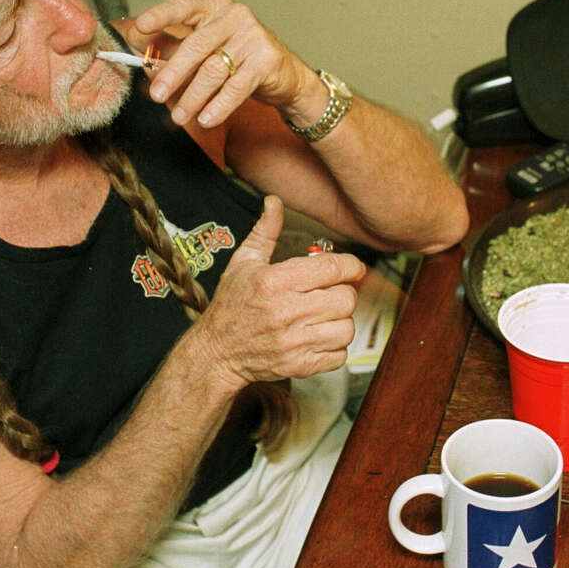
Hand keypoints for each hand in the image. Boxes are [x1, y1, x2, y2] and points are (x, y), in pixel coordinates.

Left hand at [121, 0, 322, 127]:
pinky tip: (206, 120)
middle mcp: (235, 15)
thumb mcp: (206, 49)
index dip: (160, 16)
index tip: (140, 28)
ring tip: (179, 117)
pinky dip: (219, 106)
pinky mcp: (267, 60)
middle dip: (173, 73)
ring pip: (214, 70)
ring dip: (193, 97)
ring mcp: (253, 36)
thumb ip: (174, 49)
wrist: (285, 76)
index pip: (183, 6)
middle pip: (196, 45)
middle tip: (156, 94)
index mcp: (214, 6)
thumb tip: (141, 54)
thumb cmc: (238, 60)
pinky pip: (236, 87)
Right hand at [183, 196, 366, 389]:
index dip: (351, 266)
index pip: (333, 269)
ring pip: (347, 328)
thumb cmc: (230, 306)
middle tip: (329, 293)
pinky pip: (339, 355)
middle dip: (342, 293)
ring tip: (323, 316)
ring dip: (340, 321)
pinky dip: (335, 347)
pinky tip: (319, 337)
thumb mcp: (243, 262)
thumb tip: (274, 202)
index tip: (352, 269)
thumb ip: (266, 232)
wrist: (216, 353)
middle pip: (346, 298)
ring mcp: (294, 342)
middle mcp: (287, 312)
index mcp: (276, 281)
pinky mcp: (300, 365)